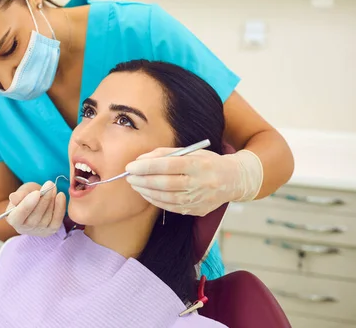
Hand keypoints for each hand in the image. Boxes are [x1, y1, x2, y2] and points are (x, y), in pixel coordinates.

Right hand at [5, 181, 66, 236]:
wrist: (37, 201)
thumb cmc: (27, 195)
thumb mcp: (21, 192)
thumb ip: (18, 195)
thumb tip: (13, 197)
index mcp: (13, 220)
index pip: (18, 216)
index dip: (27, 205)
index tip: (36, 193)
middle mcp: (25, 229)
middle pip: (34, 218)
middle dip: (43, 200)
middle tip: (49, 184)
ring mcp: (39, 231)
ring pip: (46, 218)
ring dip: (51, 201)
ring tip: (53, 188)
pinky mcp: (51, 230)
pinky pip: (57, 221)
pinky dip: (60, 208)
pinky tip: (61, 196)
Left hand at [125, 148, 262, 216]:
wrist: (233, 180)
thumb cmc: (207, 162)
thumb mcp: (190, 152)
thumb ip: (165, 154)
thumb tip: (140, 159)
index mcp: (199, 164)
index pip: (167, 166)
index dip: (146, 166)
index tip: (130, 166)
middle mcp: (200, 183)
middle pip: (164, 183)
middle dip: (142, 180)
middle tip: (128, 176)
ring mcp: (199, 199)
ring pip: (166, 198)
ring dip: (145, 191)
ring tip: (134, 184)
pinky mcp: (196, 210)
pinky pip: (170, 207)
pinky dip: (155, 200)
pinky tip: (146, 193)